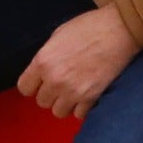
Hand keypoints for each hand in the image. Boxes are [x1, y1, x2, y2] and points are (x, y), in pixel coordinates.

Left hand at [17, 6, 141, 120]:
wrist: (118, 31)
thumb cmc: (87, 28)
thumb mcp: (57, 37)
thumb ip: (46, 57)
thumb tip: (41, 71)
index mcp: (42, 61)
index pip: (24, 88)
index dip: (32, 85)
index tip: (40, 82)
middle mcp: (54, 80)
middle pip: (42, 102)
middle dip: (49, 94)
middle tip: (61, 84)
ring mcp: (73, 92)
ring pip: (58, 112)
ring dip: (64, 103)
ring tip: (73, 91)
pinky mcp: (91, 98)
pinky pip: (79, 114)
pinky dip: (81, 108)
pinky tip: (86, 95)